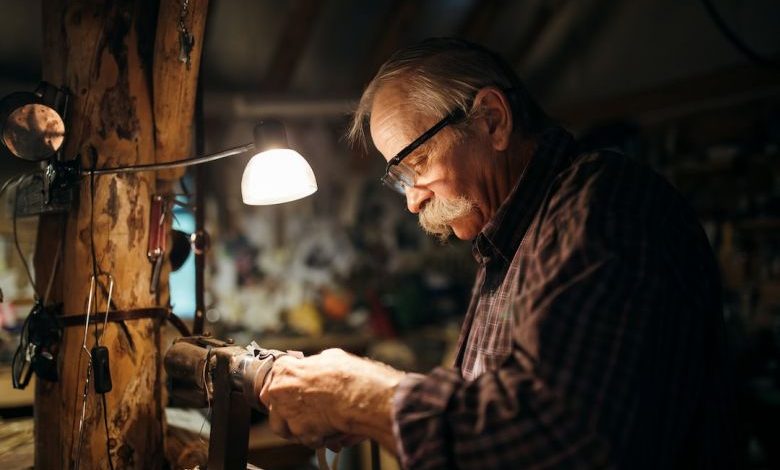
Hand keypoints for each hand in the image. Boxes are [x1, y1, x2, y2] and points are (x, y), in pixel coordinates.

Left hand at [260, 348, 403, 448]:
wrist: (359, 396)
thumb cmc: (348, 375)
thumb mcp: (331, 357)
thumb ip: (316, 365)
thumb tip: (318, 366)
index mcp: (284, 369)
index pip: (274, 378)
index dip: (286, 386)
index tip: (292, 391)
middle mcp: (279, 390)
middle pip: (272, 404)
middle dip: (286, 408)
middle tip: (303, 409)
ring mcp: (287, 413)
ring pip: (283, 426)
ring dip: (297, 427)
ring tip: (317, 423)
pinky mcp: (299, 432)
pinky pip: (305, 438)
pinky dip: (317, 437)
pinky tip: (329, 429)